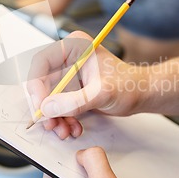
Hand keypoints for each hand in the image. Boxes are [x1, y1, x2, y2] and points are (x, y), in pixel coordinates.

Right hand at [27, 31, 143, 137]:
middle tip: (51, 124)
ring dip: (55, 117)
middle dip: (47, 107)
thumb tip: (48, 108)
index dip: (36, 85)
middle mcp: (68, 58)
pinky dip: (63, 119)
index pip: (42, 62)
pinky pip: (58, 106)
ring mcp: (69, 75)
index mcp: (74, 46)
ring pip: (48, 98)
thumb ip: (74, 101)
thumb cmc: (130, 85)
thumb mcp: (102, 93)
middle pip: (42, 83)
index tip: (41, 106)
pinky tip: (73, 127)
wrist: (142, 94)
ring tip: (65, 130)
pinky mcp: (72, 89)